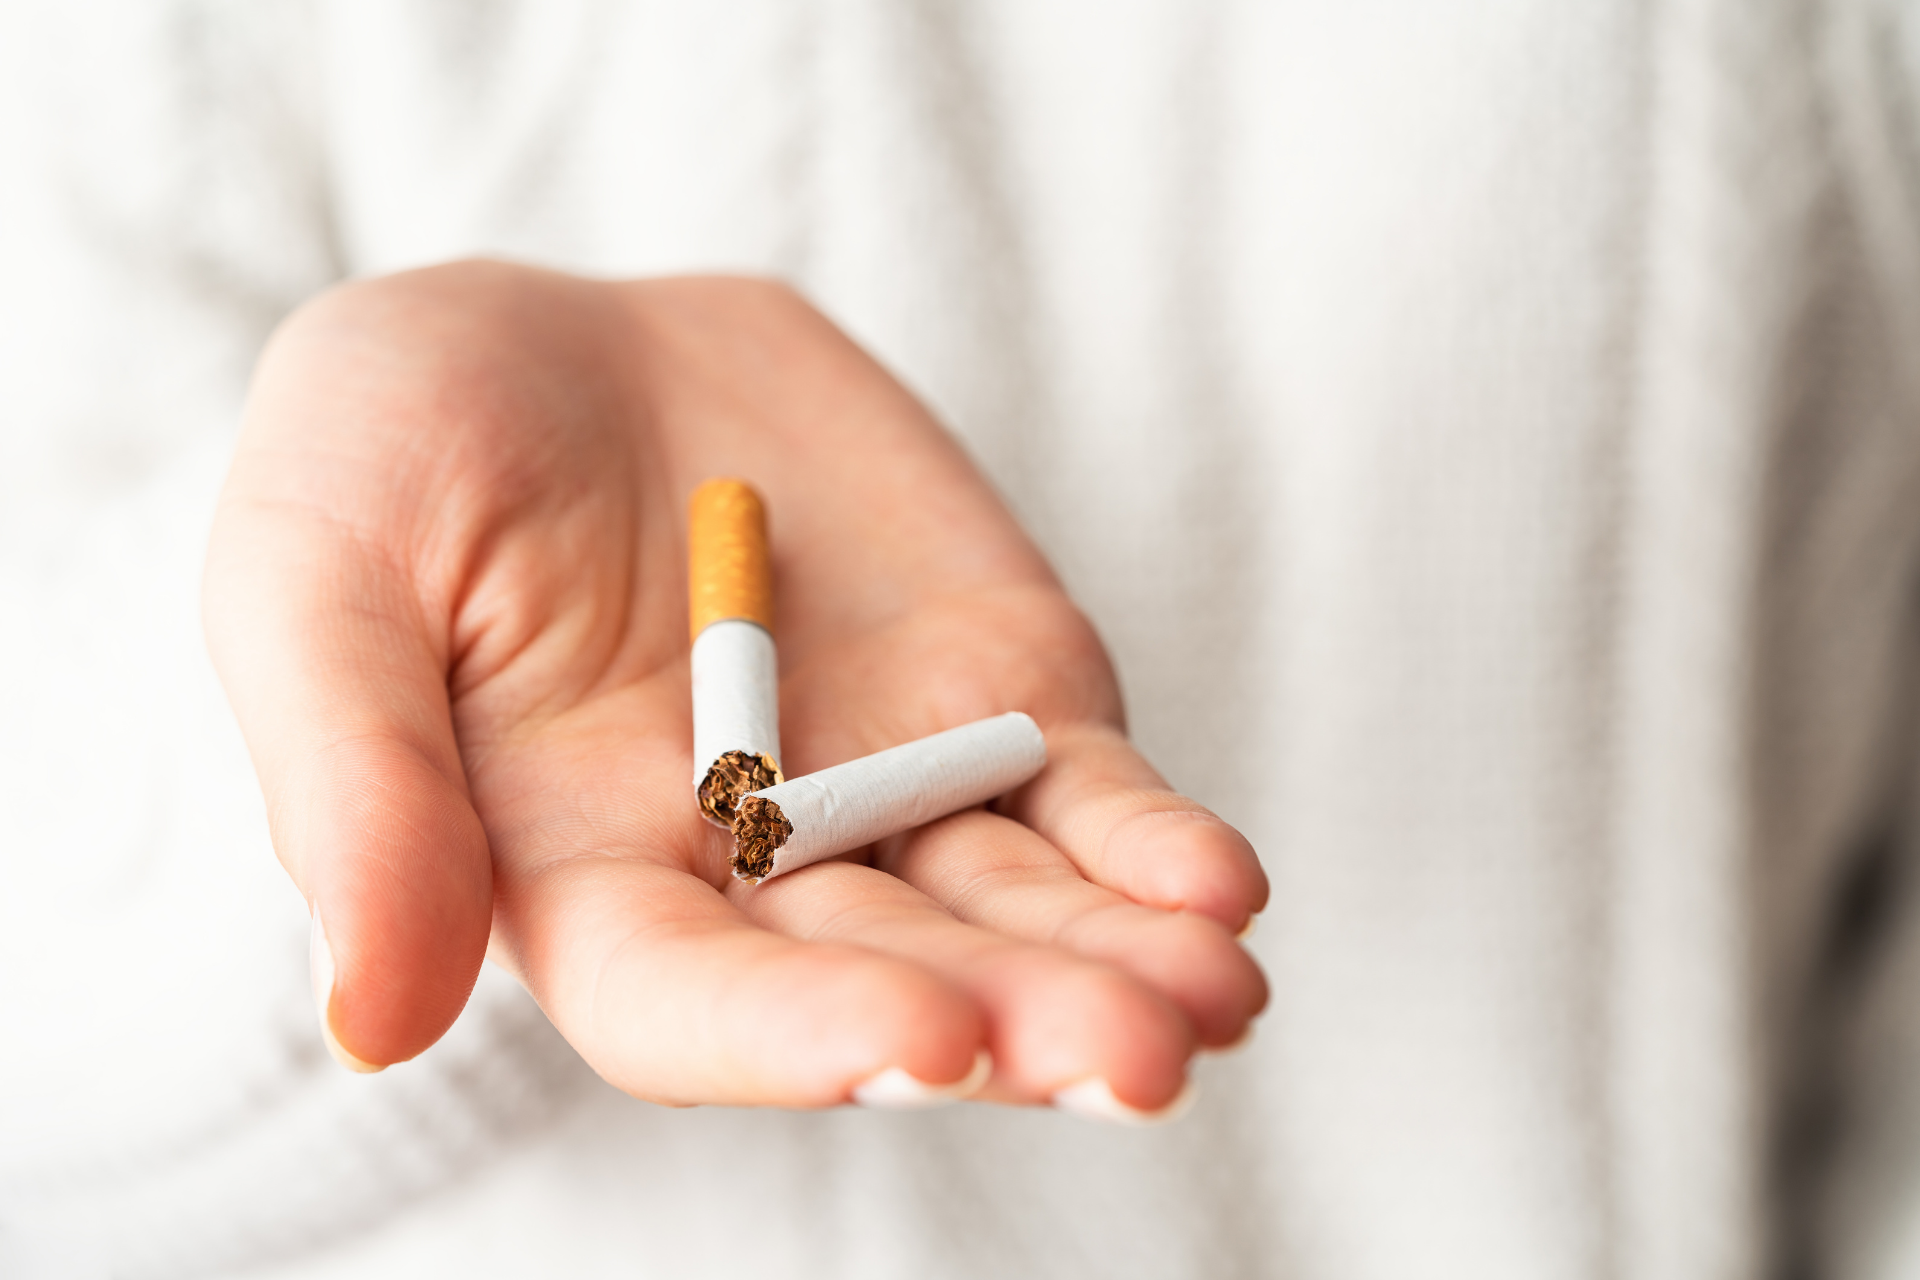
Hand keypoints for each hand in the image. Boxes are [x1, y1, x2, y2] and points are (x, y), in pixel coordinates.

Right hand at [204, 263, 1266, 1112]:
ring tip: (1215, 994)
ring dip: (1118, 959)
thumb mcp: (318, 578)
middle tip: (1135, 1052)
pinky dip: (1151, 844)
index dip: (799, 1040)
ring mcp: (890, 786)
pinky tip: (1218, 887)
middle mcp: (752, 868)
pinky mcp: (991, 694)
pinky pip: (1086, 792)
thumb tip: (370, 1020)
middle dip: (1013, 1019)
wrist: (555, 342)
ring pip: (1017, 907)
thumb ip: (354, 789)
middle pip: (892, 979)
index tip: (916, 1045)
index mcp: (580, 878)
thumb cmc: (399, 454)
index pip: (692, 1006)